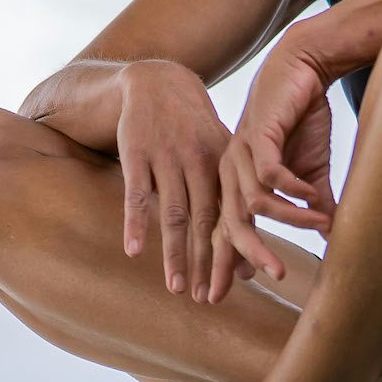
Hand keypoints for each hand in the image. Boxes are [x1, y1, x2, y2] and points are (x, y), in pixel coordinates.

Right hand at [113, 60, 235, 298]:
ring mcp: (167, 157)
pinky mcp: (136, 152)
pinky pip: (136, 193)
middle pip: (207, 221)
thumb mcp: (222, 159)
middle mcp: (200, 163)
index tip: (247, 284)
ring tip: (177, 288)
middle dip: (209, 262)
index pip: (237, 215)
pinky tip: (134, 251)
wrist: (159, 81)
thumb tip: (248, 268)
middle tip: (209, 299)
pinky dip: (135, 222)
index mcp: (226, 165)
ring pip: (174, 212)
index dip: (242, 250)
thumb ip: (233, 210)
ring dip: (174, 252)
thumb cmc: (195, 132)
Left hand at [208, 43, 339, 300]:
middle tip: (267, 280)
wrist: (304, 66)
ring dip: (287, 223)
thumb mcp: (310, 172)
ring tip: (313, 231)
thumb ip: (315, 206)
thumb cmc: (302, 118)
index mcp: (235, 182)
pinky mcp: (259, 133)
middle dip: (242, 258)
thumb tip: (332, 239)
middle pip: (229, 225)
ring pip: (252, 204)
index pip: (223, 229)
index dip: (219, 264)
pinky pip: (271, 174)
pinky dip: (294, 192)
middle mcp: (230, 170)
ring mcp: (241, 152)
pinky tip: (314, 201)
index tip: (214, 298)